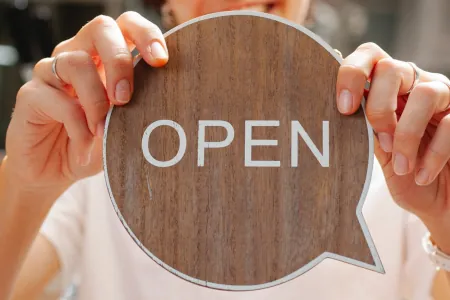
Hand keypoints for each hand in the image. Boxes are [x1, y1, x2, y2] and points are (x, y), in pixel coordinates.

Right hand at [5, 12, 168, 192]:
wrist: (54, 172)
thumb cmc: (94, 146)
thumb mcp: (124, 131)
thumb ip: (140, 115)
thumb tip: (163, 110)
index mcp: (107, 59)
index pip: (127, 26)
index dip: (146, 35)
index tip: (161, 61)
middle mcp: (80, 56)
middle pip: (101, 28)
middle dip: (119, 60)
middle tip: (125, 97)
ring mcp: (53, 72)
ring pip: (76, 62)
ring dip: (96, 100)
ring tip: (102, 132)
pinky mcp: (31, 94)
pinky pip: (57, 99)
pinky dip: (77, 125)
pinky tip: (84, 146)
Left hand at [336, 42, 449, 251]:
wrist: (436, 199)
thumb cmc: (402, 173)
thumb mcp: (376, 152)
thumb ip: (361, 129)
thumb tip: (332, 115)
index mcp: (385, 88)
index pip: (368, 57)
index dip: (352, 74)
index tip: (344, 108)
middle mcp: (414, 83)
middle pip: (391, 68)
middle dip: (379, 107)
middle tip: (381, 141)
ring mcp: (442, 96)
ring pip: (425, 93)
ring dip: (407, 135)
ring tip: (401, 166)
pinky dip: (433, 154)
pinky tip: (421, 175)